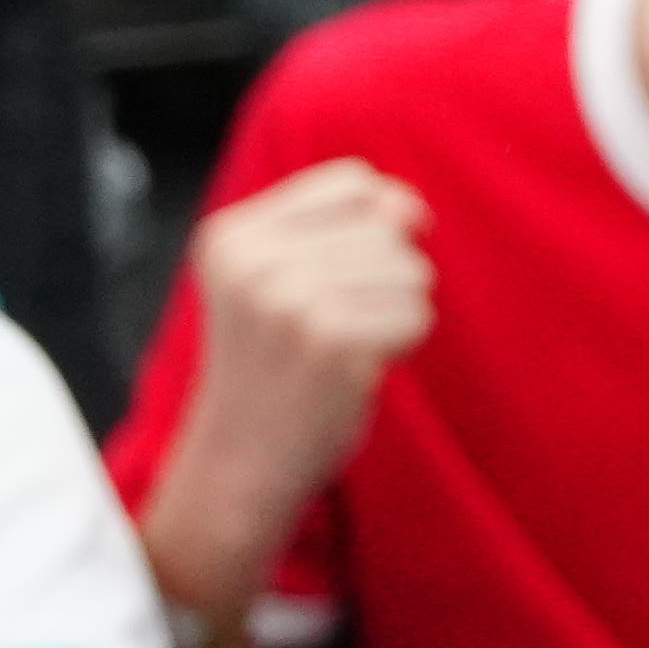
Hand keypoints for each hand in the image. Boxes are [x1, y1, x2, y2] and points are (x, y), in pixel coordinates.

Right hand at [178, 158, 438, 505]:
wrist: (238, 466)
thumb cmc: (276, 365)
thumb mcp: (283, 279)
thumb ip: (349, 225)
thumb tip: (410, 208)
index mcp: (230, 235)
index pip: (354, 181)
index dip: (375, 221)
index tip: (339, 274)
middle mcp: (251, 262)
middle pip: (389, 228)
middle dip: (382, 280)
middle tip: (324, 331)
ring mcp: (286, 300)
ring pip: (412, 270)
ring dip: (393, 314)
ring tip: (336, 350)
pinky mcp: (328, 340)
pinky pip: (418, 316)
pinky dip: (401, 346)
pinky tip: (351, 371)